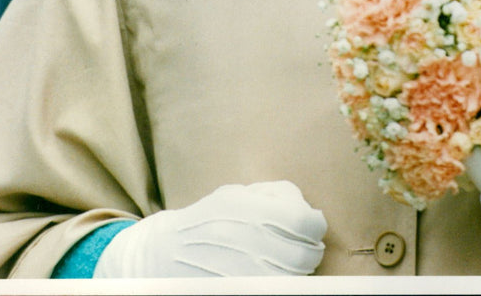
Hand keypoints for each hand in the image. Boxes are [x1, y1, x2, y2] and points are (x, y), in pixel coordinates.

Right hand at [93, 181, 326, 276]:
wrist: (165, 254)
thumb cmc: (206, 219)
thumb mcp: (236, 193)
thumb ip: (275, 194)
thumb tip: (309, 210)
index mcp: (250, 213)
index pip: (305, 222)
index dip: (315, 222)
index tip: (312, 221)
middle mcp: (250, 246)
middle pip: (306, 255)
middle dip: (310, 247)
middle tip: (305, 242)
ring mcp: (246, 275)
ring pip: (295, 278)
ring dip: (299, 267)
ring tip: (289, 258)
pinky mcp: (240, 292)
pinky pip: (278, 290)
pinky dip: (283, 282)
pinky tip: (275, 272)